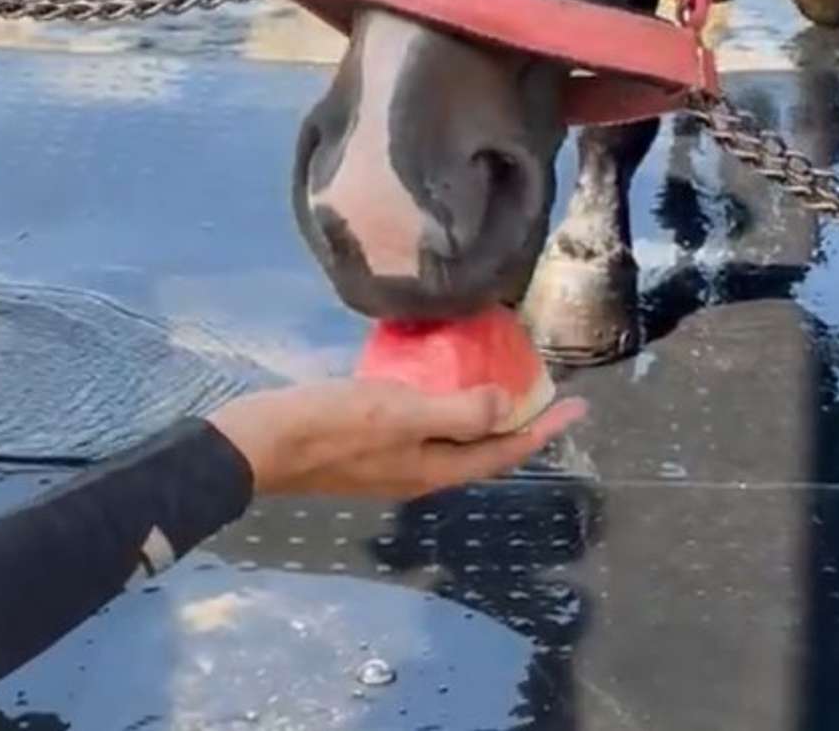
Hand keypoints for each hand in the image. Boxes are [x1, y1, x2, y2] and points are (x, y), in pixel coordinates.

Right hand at [209, 382, 585, 499]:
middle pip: (483, 446)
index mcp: (434, 467)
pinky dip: (444, 398)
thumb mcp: (400, 413)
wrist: (260, 444)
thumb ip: (457, 411)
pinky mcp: (368, 438)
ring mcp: (392, 456)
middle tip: (546, 385)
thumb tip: (509, 406)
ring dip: (483, 408)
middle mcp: (419, 468)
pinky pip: (423, 420)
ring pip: (454, 433)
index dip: (542, 429)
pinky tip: (436, 369)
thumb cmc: (332, 427)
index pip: (503, 451)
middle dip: (519, 418)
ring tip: (502, 372)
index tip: (578, 405)